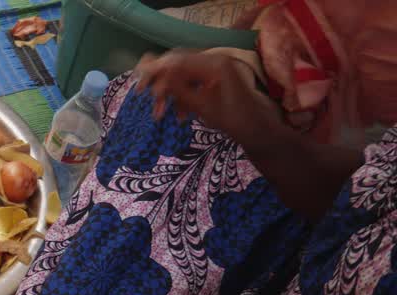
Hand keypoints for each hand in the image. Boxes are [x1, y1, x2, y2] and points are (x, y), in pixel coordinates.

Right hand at [134, 50, 286, 152]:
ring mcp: (214, 70)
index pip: (178, 60)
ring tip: (160, 114)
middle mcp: (214, 61)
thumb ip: (179, 91)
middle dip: (159, 81)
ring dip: (169, 93)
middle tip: (141, 94)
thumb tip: (155, 80)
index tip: (140, 86)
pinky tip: (180, 115)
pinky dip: (180, 97)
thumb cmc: (235, 121)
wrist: (257, 131)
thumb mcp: (203, 107)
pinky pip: (189, 83)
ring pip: (181, 75)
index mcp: (215, 64)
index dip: (156, 71)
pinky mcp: (212, 80)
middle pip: (177, 63)